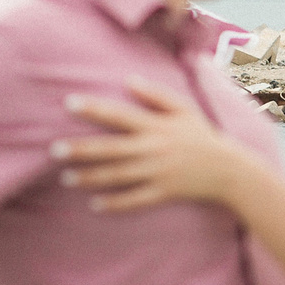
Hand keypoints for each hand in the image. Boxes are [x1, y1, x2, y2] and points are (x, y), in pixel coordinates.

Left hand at [54, 82, 257, 212]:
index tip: (70, 103)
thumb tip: (128, 79)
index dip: (95, 109)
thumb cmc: (202, 136)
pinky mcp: (163, 194)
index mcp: (157, 126)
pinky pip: (135, 200)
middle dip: (83, 149)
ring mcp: (158, 173)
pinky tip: (94, 205)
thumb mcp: (184, 109)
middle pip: (112, 149)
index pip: (120, 115)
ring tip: (66, 178)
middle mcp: (154, 149)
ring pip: (118, 176)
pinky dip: (115, 204)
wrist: (230, 171)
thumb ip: (156, 94)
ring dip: (91, 178)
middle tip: (54, 149)